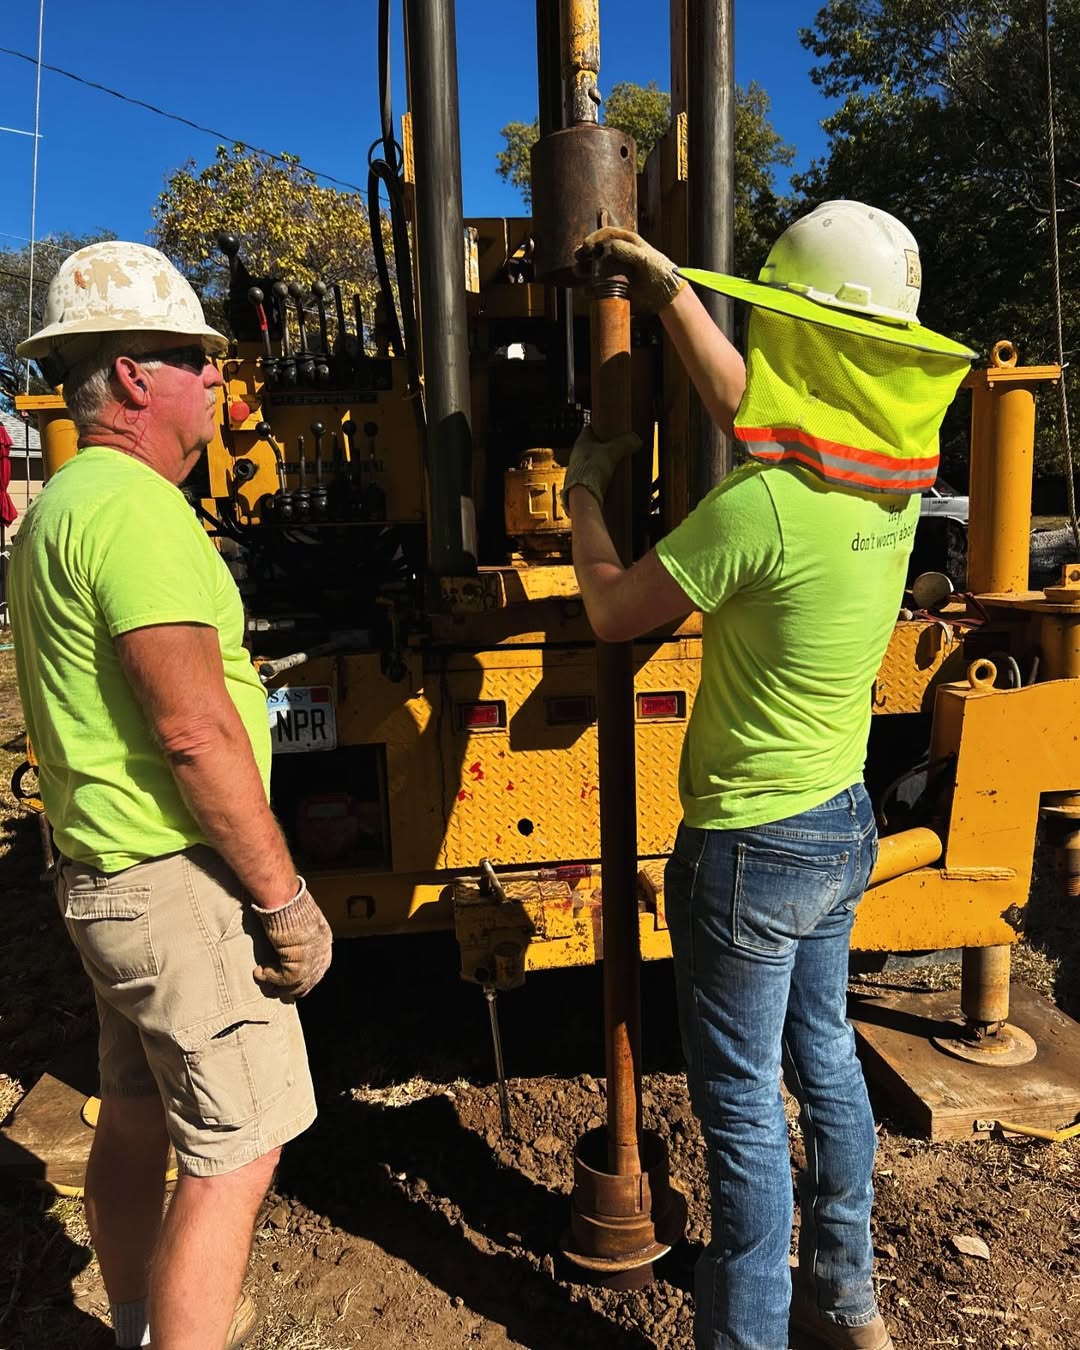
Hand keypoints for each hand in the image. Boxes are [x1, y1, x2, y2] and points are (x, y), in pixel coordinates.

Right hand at [253, 884, 332, 998]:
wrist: (286, 901)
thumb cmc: (288, 905)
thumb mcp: (299, 921)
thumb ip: (299, 936)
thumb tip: (287, 944)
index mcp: (324, 941)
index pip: (317, 968)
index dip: (302, 977)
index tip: (289, 981)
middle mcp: (322, 954)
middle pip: (308, 981)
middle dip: (291, 987)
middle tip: (276, 988)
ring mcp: (312, 961)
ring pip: (295, 984)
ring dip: (277, 984)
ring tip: (263, 977)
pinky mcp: (299, 965)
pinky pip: (283, 980)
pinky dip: (269, 978)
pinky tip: (259, 972)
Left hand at [562, 425, 641, 510]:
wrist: (582, 496)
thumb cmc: (590, 472)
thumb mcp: (612, 452)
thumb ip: (624, 444)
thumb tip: (635, 439)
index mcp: (581, 443)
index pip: (589, 429)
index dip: (599, 427)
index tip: (608, 427)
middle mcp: (577, 456)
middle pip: (592, 447)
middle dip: (604, 446)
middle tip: (617, 446)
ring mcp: (579, 471)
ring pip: (593, 462)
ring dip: (604, 462)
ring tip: (617, 463)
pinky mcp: (584, 484)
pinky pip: (594, 476)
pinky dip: (603, 476)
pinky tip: (611, 478)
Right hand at [575, 227, 685, 312]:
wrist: (665, 293)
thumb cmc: (660, 272)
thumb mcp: (646, 259)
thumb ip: (629, 252)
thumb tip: (611, 246)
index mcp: (628, 242)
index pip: (608, 234)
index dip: (595, 237)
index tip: (587, 246)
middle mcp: (620, 253)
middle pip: (598, 249)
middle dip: (586, 252)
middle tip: (578, 257)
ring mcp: (617, 269)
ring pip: (596, 266)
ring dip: (585, 268)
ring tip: (579, 272)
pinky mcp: (616, 284)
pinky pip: (600, 284)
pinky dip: (592, 287)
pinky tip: (587, 290)